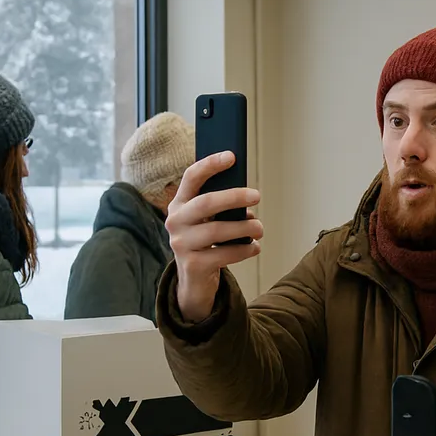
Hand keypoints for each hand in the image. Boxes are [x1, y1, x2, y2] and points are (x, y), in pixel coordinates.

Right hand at [165, 151, 263, 321]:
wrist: (193, 280)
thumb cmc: (206, 243)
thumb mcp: (207, 220)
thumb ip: (220, 206)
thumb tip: (248, 197)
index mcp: (179, 204)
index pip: (191, 178)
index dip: (210, 165)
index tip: (231, 156)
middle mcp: (175, 221)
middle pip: (207, 203)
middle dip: (234, 196)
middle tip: (257, 194)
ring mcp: (181, 244)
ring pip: (218, 230)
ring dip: (245, 228)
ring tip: (259, 229)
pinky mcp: (193, 265)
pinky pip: (224, 254)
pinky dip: (245, 249)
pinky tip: (254, 247)